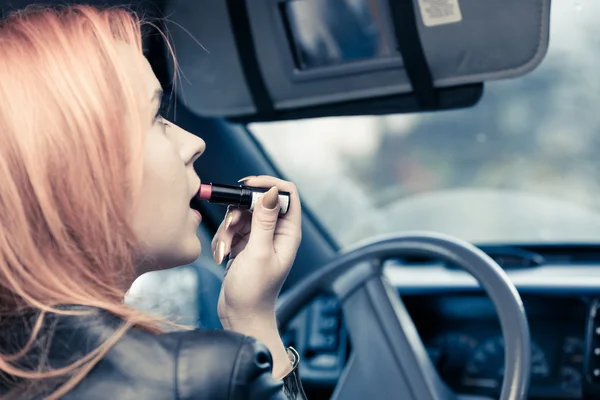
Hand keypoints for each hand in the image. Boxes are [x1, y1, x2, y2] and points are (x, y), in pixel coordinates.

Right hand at [212, 176, 301, 327]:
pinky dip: (223, 239)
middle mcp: (276, 232)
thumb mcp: (258, 253)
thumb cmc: (253, 292)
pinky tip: (222, 256)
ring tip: (225, 251)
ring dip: (227, 229)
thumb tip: (272, 192)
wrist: (240, 317)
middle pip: (257, 201)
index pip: (286, 193)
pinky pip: (231, 228)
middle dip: (238, 212)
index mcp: (288, 232)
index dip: (268, 184)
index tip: (245, 186)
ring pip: (240, 214)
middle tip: (230, 227)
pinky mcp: (245, 244)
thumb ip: (263, 221)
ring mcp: (260, 237)